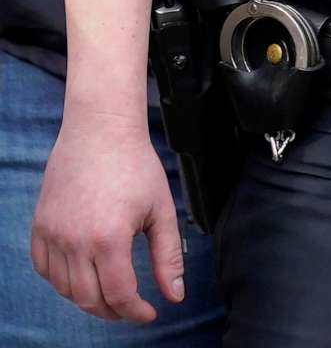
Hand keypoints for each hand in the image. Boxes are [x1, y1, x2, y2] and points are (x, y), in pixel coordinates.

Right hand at [29, 106, 185, 322]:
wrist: (100, 133)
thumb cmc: (135, 167)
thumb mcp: (162, 211)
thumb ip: (168, 257)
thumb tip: (174, 294)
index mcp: (108, 239)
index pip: (119, 294)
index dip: (135, 311)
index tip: (148, 313)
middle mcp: (74, 241)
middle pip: (88, 298)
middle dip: (112, 311)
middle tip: (130, 309)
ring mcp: (52, 235)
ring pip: (64, 288)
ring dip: (87, 298)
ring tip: (109, 294)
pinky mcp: (40, 227)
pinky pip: (44, 268)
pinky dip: (61, 281)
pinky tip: (81, 277)